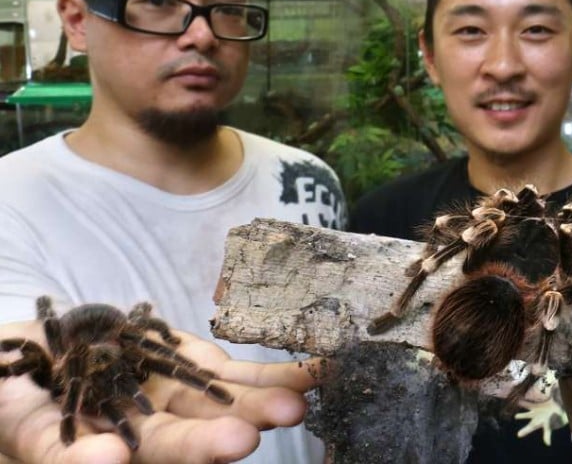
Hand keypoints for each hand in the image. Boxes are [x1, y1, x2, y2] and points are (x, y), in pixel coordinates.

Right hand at [0, 319, 318, 463]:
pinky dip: (272, 375)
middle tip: (256, 432)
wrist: (37, 348)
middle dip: (218, 437)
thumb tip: (108, 460)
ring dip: (259, 404)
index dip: (158, 452)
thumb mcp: (22, 421)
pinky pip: (236, 375)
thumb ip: (58, 447)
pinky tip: (311, 376)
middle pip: (184, 438)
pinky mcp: (192, 365)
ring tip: (295, 404)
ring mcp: (172, 398)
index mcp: (104, 449)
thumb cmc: (15, 395)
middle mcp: (144, 431)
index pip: (131, 456)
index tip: (162, 450)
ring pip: (220, 407)